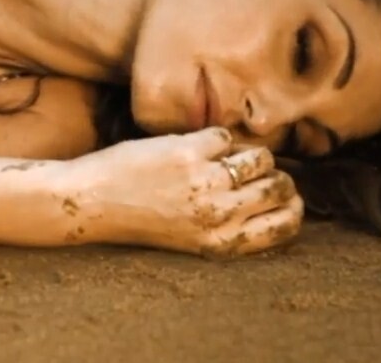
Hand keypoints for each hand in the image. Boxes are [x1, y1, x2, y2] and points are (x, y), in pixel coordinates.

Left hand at [69, 127, 302, 256]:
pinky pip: (224, 136)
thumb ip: (229, 220)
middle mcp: (218, 215)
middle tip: (254, 170)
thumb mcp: (191, 235)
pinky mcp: (187, 153)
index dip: (291, 207)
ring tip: (224, 156)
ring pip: (259, 158)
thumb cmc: (138, 218)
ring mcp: (204, 182)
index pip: (285, 226)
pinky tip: (194, 146)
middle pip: (279, 188)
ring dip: (248, 152)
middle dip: (274, 175)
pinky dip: (213, 138)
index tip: (284, 196)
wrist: (89, 202)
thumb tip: (272, 193)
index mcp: (222, 243)